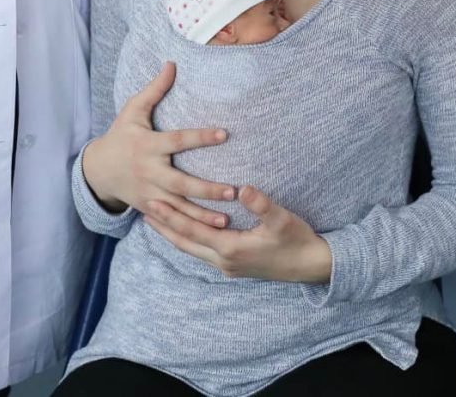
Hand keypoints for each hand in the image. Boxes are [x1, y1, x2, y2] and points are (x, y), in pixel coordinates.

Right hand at [81, 62, 235, 227]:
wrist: (97, 170)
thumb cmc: (121, 135)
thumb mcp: (132, 110)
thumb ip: (154, 89)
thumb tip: (172, 63)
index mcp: (148, 146)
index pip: (178, 141)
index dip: (200, 137)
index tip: (225, 134)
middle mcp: (149, 172)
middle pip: (181, 183)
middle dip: (207, 189)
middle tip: (233, 191)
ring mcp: (149, 194)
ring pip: (179, 208)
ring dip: (202, 215)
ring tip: (227, 219)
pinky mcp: (149, 208)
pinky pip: (172, 220)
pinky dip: (190, 226)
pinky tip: (212, 230)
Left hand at [145, 186, 332, 282]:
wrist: (311, 266)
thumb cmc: (297, 239)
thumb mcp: (282, 219)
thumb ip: (262, 205)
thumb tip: (243, 188)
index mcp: (232, 248)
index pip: (193, 231)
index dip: (172, 216)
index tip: (153, 202)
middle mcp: (224, 260)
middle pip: (186, 243)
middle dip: (165, 226)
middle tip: (144, 209)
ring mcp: (228, 266)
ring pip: (192, 250)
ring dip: (174, 235)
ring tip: (158, 221)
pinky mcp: (235, 266)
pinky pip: (203, 252)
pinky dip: (189, 240)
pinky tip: (186, 232)